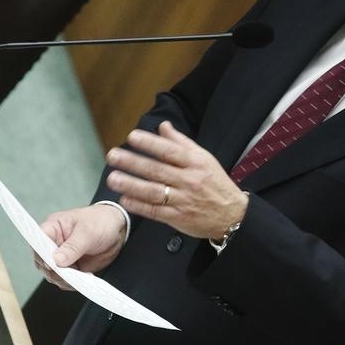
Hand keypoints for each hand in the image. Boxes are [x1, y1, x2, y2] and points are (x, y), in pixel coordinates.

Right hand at [35, 204, 125, 289]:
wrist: (117, 229)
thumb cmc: (100, 221)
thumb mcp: (88, 231)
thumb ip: (73, 246)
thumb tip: (56, 260)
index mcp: (53, 227)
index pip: (37, 241)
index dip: (41, 254)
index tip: (52, 263)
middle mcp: (53, 243)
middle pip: (42, 261)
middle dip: (53, 270)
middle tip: (69, 273)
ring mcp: (61, 257)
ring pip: (52, 274)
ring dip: (63, 279)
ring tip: (79, 276)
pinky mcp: (70, 268)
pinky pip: (65, 280)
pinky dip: (72, 283)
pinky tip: (84, 279)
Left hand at [105, 121, 247, 239]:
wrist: (232, 215)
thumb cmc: (215, 183)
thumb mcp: (204, 158)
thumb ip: (181, 142)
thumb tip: (163, 126)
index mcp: (196, 163)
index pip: (170, 151)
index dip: (150, 143)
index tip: (132, 137)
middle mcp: (189, 180)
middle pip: (158, 170)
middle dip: (133, 162)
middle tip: (113, 156)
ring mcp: (183, 200)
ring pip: (154, 191)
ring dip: (131, 185)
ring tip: (113, 179)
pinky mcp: (178, 218)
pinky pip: (156, 211)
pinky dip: (139, 206)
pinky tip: (124, 200)